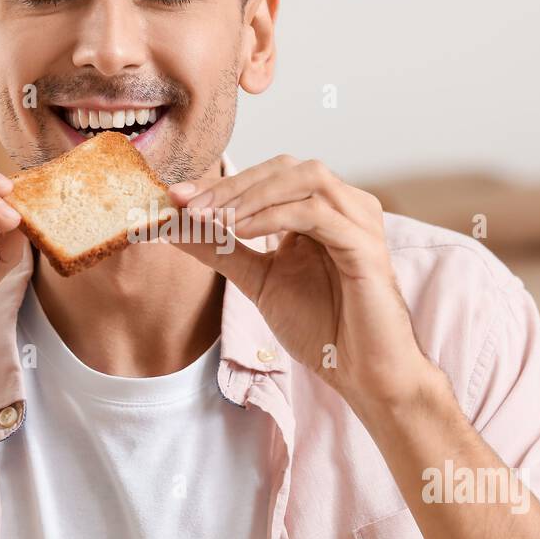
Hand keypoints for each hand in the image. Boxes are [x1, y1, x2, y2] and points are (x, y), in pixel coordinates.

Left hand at [167, 155, 441, 409]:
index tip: (177, 197)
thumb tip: (175, 226)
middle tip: (191, 206)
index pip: (271, 175)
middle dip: (233, 184)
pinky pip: (316, 213)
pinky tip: (243, 231)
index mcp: (322, 210)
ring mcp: (358, 220)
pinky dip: (274, 216)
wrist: (360, 371)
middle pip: (286, 167)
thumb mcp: (258, 280)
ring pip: (305, 178)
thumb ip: (222, 249)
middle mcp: (344, 206)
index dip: (224, 182)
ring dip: (252, 195)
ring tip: (216, 219)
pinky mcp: (365, 244)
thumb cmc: (322, 327)